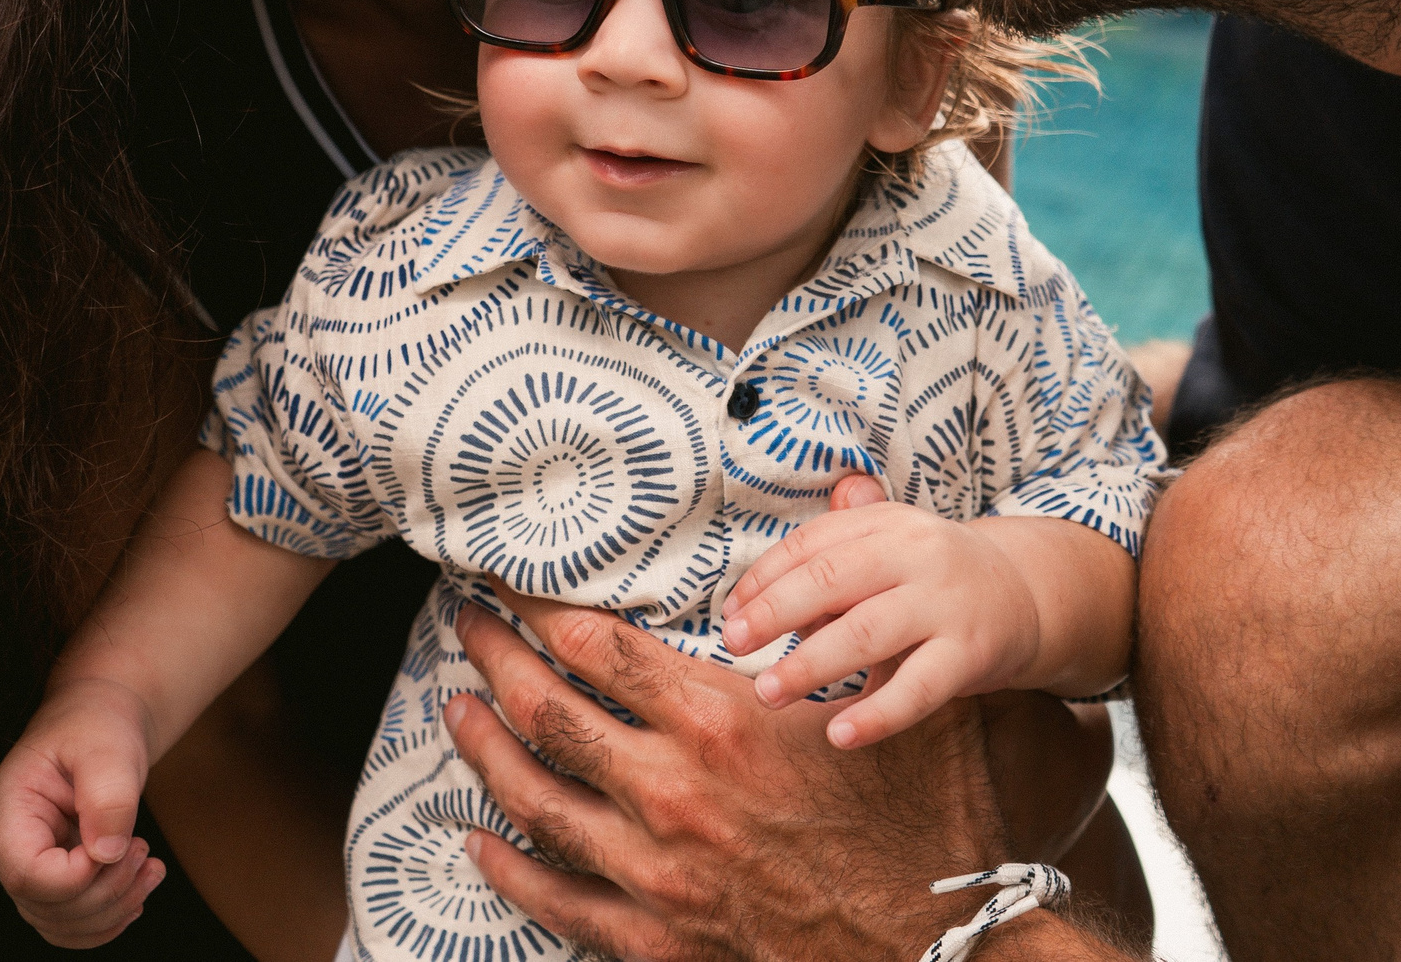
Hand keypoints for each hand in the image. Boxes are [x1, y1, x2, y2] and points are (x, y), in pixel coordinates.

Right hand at [0, 677, 167, 947]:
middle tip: (144, 850)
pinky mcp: (53, 879)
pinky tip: (138, 891)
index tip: (120, 846)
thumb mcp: (108, 748)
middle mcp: (7, 847)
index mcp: (7, 811)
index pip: (26, 874)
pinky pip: (71, 924)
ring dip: (113, 909)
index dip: (77, 876)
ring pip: (59, 924)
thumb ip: (108, 797)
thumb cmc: (97, 726)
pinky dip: (108, 919)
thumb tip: (107, 853)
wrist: (99, 721)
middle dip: (106, 892)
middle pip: (44, 906)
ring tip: (150, 868)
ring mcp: (28, 867)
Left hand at [444, 584, 1015, 961]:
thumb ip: (864, 602)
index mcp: (721, 724)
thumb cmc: (930, 824)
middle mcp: (671, 794)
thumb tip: (859, 484)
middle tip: (466, 623)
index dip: (539, 606)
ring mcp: (654, 873)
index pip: (596, 647)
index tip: (510, 581)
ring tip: (457, 707)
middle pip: (547, 711)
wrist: (943, 953)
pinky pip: (555, 898)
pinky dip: (507, 865)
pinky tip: (478, 836)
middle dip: (494, 658)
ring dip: (485, 746)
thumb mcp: (906, 693)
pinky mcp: (655, 939)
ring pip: (534, 797)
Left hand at [721, 503, 1042, 748]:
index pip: (812, 544)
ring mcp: (946, 603)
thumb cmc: (932, 579)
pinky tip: (840, 734)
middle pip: (832, 577)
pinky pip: (919, 687)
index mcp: (887, 523)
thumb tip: (751, 599)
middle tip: (734, 646)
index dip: (764, 578)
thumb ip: (827, 566)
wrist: (1025, 595)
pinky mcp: (971, 652)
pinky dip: (877, 713)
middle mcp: (917, 553)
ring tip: (769, 691)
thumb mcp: (886, 552)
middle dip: (775, 612)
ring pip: (867, 632)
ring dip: (810, 664)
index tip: (730, 615)